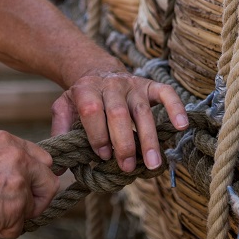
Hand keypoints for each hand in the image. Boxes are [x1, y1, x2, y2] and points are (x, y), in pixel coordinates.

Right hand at [0, 131, 58, 238]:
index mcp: (7, 141)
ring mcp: (19, 182)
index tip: (30, 188)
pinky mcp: (15, 207)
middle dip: (37, 198)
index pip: (42, 158)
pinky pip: (19, 227)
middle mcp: (18, 157)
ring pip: (33, 207)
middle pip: (49, 181)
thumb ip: (1, 158)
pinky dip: (3, 231)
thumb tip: (15, 169)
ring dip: (15, 217)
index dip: (36, 177)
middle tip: (19, 209)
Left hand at [50, 70, 188, 172]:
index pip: (92, 110)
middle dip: (123, 143)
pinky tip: (181, 127)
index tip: (101, 156)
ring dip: (148, 139)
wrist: (97, 71)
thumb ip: (60, 132)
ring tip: (152, 164)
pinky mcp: (149, 84)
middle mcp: (111, 84)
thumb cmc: (82, 98)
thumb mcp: (64, 108)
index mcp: (86, 88)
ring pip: (142, 110)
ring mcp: (132, 84)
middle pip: (118, 113)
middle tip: (126, 167)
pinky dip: (175, 108)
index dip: (97, 134)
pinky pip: (166, 93)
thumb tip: (57, 166)